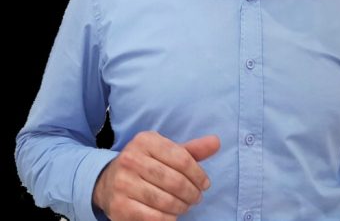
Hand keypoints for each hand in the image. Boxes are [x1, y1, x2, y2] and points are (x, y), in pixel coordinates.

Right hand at [92, 131, 219, 220]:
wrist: (107, 181)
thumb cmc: (146, 165)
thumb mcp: (166, 152)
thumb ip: (192, 150)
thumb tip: (216, 142)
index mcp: (145, 141)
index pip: (183, 159)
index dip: (199, 175)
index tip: (205, 184)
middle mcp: (131, 160)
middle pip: (175, 181)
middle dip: (192, 193)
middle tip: (196, 198)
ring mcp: (122, 183)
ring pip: (165, 200)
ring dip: (182, 206)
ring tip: (185, 205)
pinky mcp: (118, 206)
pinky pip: (153, 217)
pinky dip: (168, 218)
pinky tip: (172, 215)